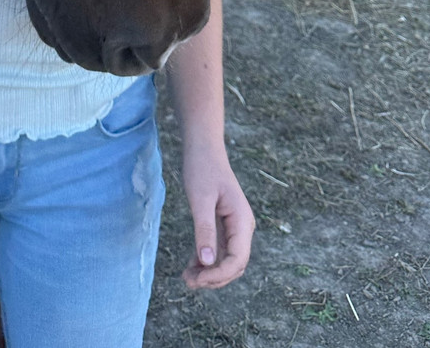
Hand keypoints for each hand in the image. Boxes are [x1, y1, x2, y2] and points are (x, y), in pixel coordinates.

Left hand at [180, 140, 254, 289]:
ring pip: (226, 260)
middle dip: (214, 278)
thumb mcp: (200, 199)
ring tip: (186, 277)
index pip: (237, 260)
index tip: (197, 278)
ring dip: (209, 272)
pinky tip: (190, 265)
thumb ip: (204, 230)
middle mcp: (242, 227)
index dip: (219, 275)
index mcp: (242, 221)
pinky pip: (219, 250)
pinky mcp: (223, 224)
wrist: (203, 148)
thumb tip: (207, 263)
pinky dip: (206, 260)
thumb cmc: (202, 168)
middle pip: (234, 265)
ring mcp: (234, 227)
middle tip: (188, 281)